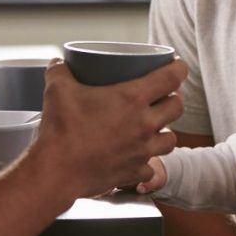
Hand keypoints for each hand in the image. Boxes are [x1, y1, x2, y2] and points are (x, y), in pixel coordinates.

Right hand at [35, 58, 185, 197]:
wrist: (56, 172)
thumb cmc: (60, 129)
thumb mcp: (58, 90)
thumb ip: (60, 72)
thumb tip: (57, 63)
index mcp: (132, 98)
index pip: (171, 78)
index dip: (179, 68)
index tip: (177, 65)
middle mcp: (144, 124)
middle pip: (177, 107)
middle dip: (174, 99)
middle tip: (163, 97)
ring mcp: (142, 150)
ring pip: (171, 140)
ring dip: (165, 131)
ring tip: (154, 128)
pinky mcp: (134, 172)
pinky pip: (151, 168)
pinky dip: (146, 163)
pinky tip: (136, 159)